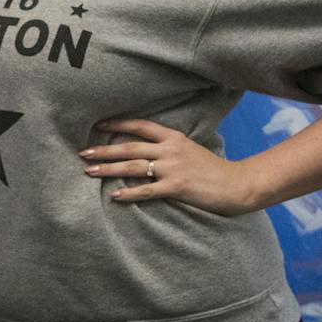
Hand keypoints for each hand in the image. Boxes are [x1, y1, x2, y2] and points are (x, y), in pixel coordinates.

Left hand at [83, 119, 262, 215]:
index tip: (97, 125)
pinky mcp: (177, 188)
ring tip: (89, 171)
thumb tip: (143, 150)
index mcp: (173, 138)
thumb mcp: (190, 150)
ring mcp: (173, 168)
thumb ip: (168, 148)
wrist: (239, 184)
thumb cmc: (214, 169)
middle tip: (83, 152)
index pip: (139, 126)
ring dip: (108, 169)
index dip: (117, 124)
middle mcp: (170, 150)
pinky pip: (146, 191)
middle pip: (129, 147)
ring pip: (133, 167)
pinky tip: (114, 196)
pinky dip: (129, 194)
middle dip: (104, 150)